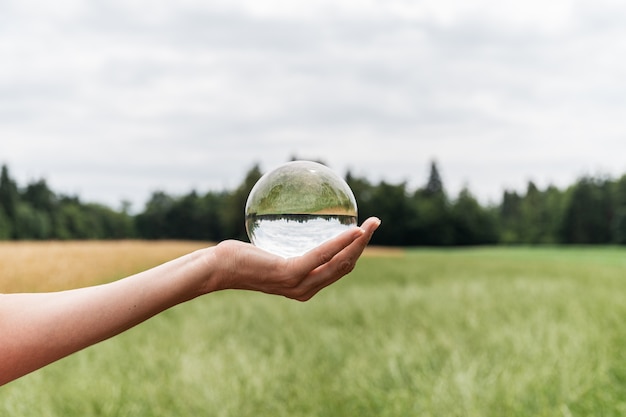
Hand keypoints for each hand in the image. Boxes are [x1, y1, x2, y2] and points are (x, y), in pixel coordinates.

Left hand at [208, 217, 380, 300]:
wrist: (218, 268)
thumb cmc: (239, 257)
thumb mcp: (269, 252)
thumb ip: (285, 246)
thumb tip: (295, 223)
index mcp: (304, 286)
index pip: (338, 269)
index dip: (356, 251)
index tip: (365, 230)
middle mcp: (306, 289)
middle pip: (345, 266)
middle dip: (364, 244)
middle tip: (376, 222)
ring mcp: (299, 283)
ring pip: (340, 262)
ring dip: (359, 242)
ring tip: (372, 224)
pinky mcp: (291, 273)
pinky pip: (322, 255)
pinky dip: (341, 242)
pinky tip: (354, 230)